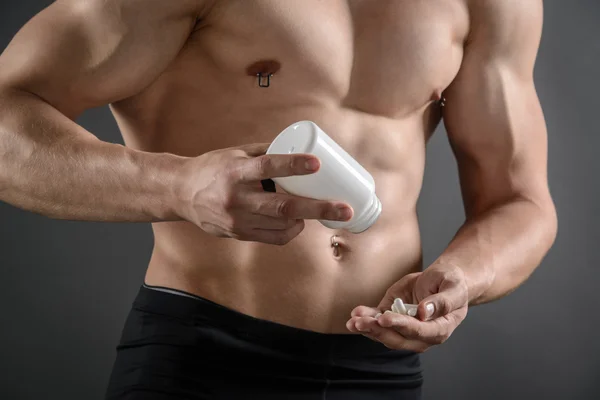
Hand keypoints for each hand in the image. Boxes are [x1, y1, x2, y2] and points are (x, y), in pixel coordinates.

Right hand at [176, 143, 353, 244]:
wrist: (181, 194)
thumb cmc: (213, 168)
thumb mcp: (236, 154)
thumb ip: (266, 153)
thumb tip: (302, 149)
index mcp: (236, 171)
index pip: (268, 167)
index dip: (294, 165)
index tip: (317, 164)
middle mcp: (237, 198)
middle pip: (283, 206)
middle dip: (318, 208)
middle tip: (345, 209)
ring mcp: (237, 220)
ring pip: (282, 225)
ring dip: (308, 219)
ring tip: (327, 211)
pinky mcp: (238, 234)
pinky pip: (273, 238)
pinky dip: (291, 231)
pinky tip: (299, 223)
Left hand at [346, 264, 468, 352]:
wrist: (442, 280)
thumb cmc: (452, 284)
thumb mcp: (453, 288)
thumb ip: (442, 302)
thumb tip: (423, 312)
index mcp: (439, 329)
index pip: (419, 331)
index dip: (401, 326)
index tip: (385, 318)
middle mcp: (421, 335)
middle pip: (397, 338)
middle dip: (378, 331)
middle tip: (362, 321)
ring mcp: (405, 329)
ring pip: (384, 334)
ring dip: (368, 328)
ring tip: (353, 320)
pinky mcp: (393, 318)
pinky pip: (378, 322)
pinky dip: (366, 319)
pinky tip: (355, 314)